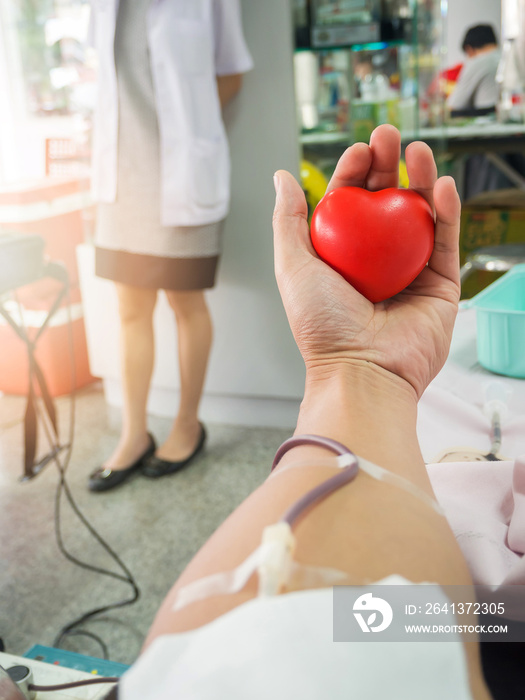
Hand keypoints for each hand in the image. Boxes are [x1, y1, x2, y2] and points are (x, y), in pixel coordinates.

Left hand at [273, 124, 460, 398]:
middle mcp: (375, 264)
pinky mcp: (440, 287)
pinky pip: (446, 242)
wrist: (362, 371)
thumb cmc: (322, 326)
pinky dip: (446, 211)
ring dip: (420, 179)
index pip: (349, 206)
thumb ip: (287, 221)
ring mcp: (410, 274)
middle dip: (388, 166)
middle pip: (385, 205)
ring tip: (417, 150)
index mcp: (341, 260)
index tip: (358, 150)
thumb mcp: (293, 267)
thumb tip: (282, 177)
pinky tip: (440, 184)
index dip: (353, 174)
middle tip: (389, 136)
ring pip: (419, 217)